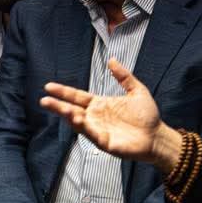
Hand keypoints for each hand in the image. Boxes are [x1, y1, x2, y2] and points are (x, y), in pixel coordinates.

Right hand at [40, 58, 180, 169]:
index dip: (64, 92)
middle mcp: (95, 117)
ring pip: (78, 122)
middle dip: (57, 105)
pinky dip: (84, 127)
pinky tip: (78, 119)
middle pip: (72, 109)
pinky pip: (91, 134)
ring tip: (58, 108)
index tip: (49, 86)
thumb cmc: (147, 116)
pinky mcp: (104, 142)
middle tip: (44, 100)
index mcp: (100, 104)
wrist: (157, 136)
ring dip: (67, 115)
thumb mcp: (137, 90)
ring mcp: (98, 130)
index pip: (77, 97)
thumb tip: (112, 60)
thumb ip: (124, 76)